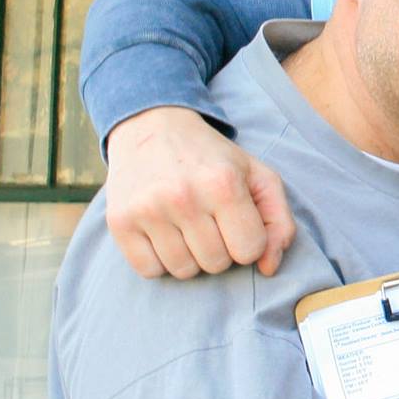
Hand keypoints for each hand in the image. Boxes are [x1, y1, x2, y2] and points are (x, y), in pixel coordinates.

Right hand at [104, 106, 296, 278]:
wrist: (151, 126)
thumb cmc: (213, 159)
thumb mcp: (258, 176)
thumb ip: (279, 221)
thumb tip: (269, 268)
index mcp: (222, 184)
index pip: (249, 250)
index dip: (248, 240)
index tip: (237, 222)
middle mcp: (183, 197)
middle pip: (217, 264)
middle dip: (220, 248)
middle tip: (209, 219)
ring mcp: (147, 210)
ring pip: (184, 271)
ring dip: (191, 256)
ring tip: (186, 224)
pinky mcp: (120, 222)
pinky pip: (150, 271)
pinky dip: (160, 260)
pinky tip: (163, 232)